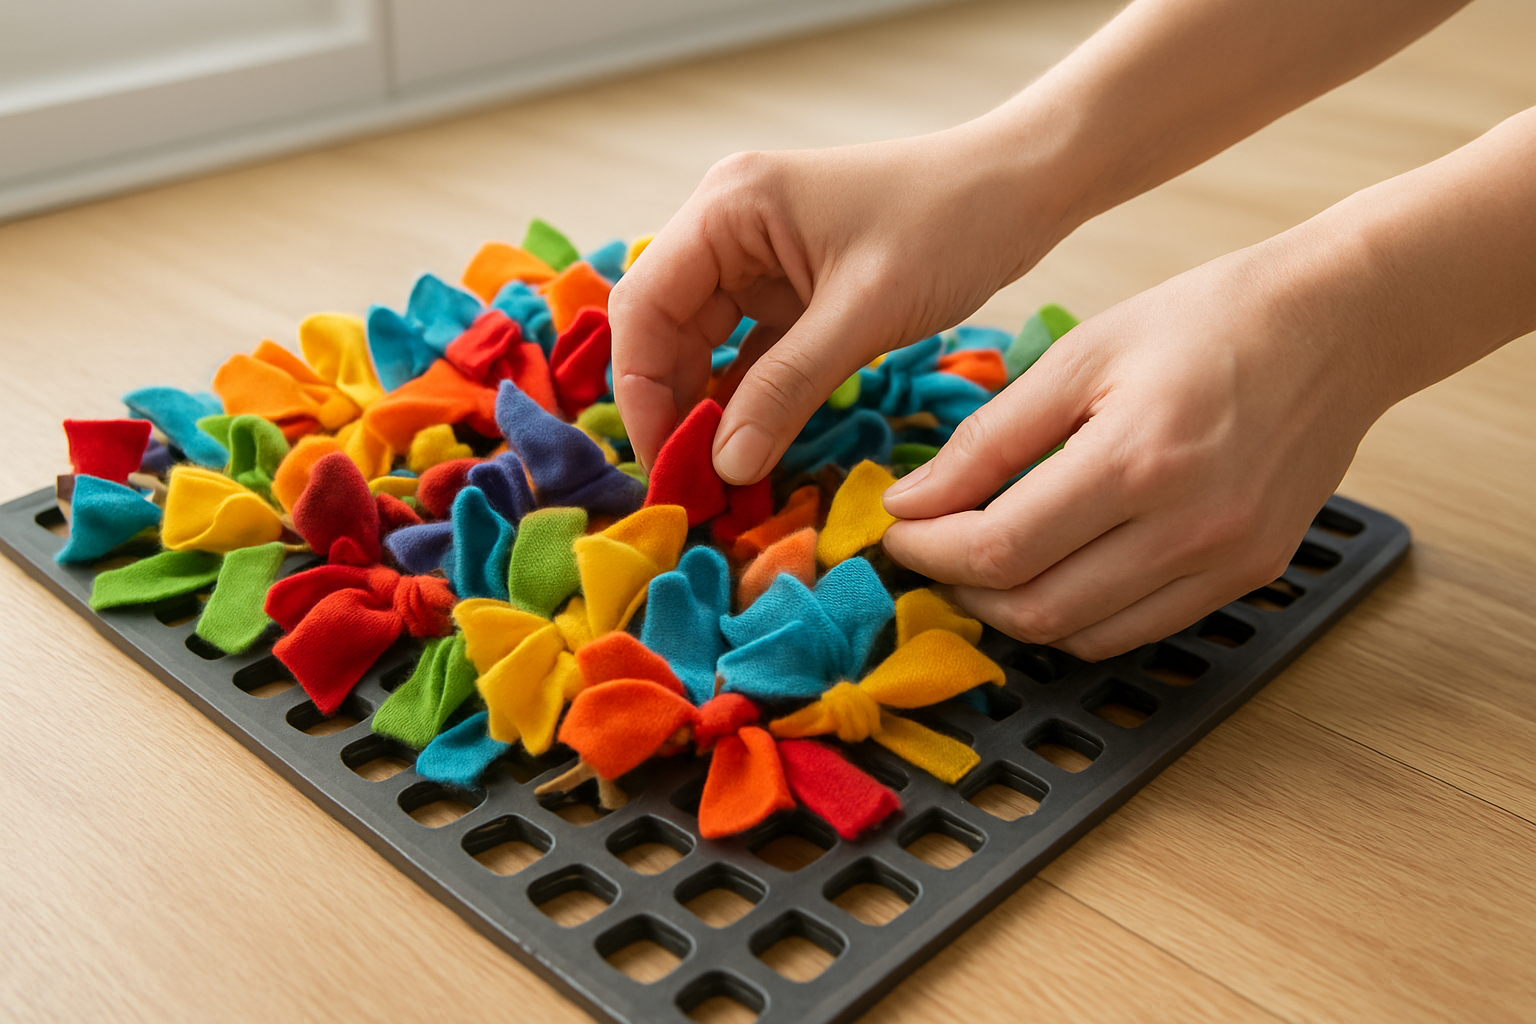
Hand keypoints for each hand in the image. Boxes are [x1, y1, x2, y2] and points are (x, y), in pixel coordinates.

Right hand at [608, 118, 1080, 481]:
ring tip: (717, 482)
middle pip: (665, 330)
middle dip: (672, 408)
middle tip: (691, 488)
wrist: (1021, 189)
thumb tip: (724, 467)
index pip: (646, 306)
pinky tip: (750, 452)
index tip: (665, 464)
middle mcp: (728, 228)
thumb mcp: (863, 313)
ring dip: (708, 411)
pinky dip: (748, 401)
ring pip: (702, 348)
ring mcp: (758, 260)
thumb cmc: (950, 225)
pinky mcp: (792, 290)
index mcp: (728, 207)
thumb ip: (787, 389)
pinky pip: (749, 354)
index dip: (642, 391)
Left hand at [881, 241, 1389, 660]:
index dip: (930, 550)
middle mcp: (1188, 528)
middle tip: (931, 548)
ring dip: (1014, 613)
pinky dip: (1078, 618)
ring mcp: (1227, 562)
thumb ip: (990, 438)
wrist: (1337, 324)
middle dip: (961, 588)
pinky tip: (1053, 573)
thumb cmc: (1204, 321)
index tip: (896, 530)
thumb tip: (912, 501)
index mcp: (1136, 460)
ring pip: (1084, 636)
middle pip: (1035, 608)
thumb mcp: (1081, 355)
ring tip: (983, 563)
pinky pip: (1139, 631)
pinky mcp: (1250, 576)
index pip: (1000, 548)